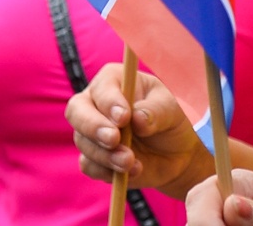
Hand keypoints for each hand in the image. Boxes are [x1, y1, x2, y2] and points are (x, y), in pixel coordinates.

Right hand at [66, 63, 213, 199]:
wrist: (176, 153)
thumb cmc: (171, 120)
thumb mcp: (172, 110)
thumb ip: (156, 111)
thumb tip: (137, 118)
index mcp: (115, 81)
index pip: (102, 87)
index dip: (109, 101)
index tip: (124, 117)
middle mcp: (96, 104)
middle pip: (76, 111)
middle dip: (93, 127)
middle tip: (114, 139)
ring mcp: (91, 132)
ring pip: (83, 141)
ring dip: (106, 154)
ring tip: (131, 162)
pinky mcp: (93, 158)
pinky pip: (88, 165)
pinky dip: (106, 171)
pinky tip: (130, 172)